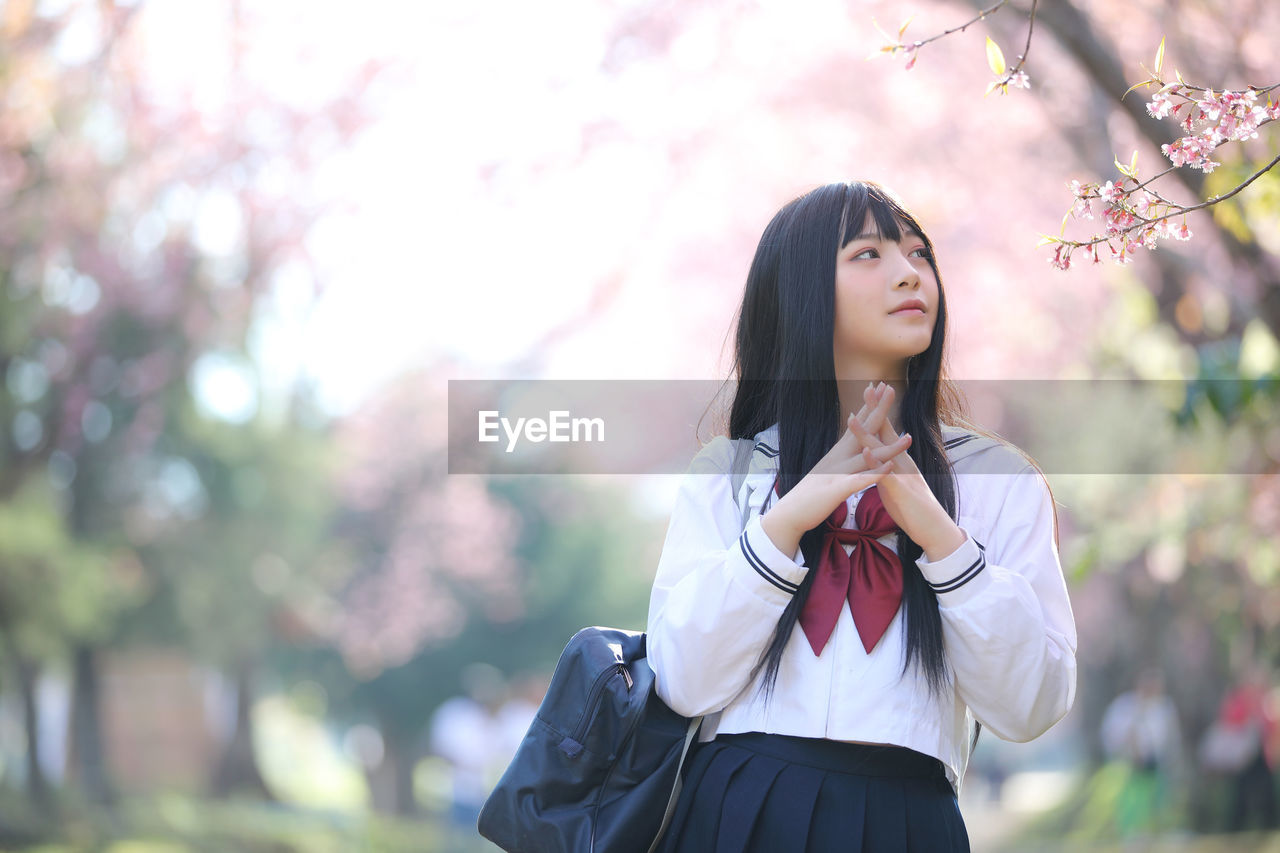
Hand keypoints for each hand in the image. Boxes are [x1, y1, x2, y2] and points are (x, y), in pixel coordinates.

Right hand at [759, 388, 911, 557]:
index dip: (869, 406)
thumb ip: (840, 456)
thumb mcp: (828, 471)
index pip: (857, 424)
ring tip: (908, 437)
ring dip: (887, 447)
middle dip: (877, 410)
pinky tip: (888, 468)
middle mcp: (837, 457)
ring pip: (866, 457)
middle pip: (862, 430)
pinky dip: (873, 473)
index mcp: (837, 452)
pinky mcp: (836, 490)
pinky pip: (858, 481)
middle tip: (890, 388)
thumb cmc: (811, 494)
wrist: (789, 513)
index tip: (880, 387)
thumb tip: (850, 441)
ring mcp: (836, 472)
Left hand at [847, 383, 965, 561]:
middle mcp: (903, 462)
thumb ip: (887, 468)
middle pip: (887, 431)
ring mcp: (903, 475)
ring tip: (851, 418)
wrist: (933, 529)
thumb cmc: (912, 508)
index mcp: (899, 459)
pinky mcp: (902, 491)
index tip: (868, 391)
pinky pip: (887, 475)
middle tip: (868, 386)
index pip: (886, 430)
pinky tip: (866, 453)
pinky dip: (876, 463)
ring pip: (884, 450)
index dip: (877, 411)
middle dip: (877, 409)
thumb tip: (877, 456)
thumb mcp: (896, 483)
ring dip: (867, 434)